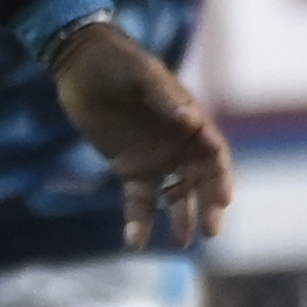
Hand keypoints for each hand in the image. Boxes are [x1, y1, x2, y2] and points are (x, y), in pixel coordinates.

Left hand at [52, 18, 235, 247]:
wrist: (82, 64)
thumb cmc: (119, 63)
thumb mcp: (143, 75)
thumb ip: (165, 97)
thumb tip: (191, 121)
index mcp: (191, 122)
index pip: (215, 154)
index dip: (222, 178)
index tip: (224, 200)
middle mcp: (179, 145)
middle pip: (201, 182)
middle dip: (208, 206)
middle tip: (210, 231)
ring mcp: (155, 159)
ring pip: (174, 197)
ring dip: (180, 219)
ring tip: (182, 243)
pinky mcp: (128, 169)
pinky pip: (138, 201)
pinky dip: (139, 221)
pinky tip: (136, 242)